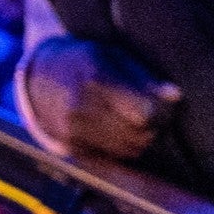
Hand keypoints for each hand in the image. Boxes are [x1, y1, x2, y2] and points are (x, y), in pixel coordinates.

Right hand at [19, 38, 178, 162]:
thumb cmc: (84, 61)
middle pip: (140, 134)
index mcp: (95, 79)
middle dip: (151, 125)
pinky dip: (122, 146)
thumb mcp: (112, 56)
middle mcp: (81, 108)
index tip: (159, 102)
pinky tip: (115, 129)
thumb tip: (176, 96)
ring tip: (133, 120)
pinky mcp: (72, 147)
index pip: (145, 112)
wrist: (38, 78)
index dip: (159, 110)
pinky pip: (114, 157)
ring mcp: (73, 131)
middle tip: (148, 111)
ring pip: (130, 149)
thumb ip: (144, 77)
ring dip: (139, 138)